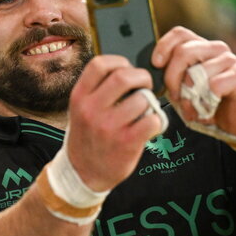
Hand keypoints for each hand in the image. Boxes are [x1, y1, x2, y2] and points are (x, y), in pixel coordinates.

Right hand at [66, 54, 161, 190]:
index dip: (119, 62)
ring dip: (149, 103)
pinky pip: (152, 120)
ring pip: (142, 99)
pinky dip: (156, 121)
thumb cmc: (88, 138)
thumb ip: (97, 90)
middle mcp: (91, 109)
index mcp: (79, 97)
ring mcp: (108, 126)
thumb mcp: (81, 110)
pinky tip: (148, 126)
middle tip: (144, 87)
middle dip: (141, 78)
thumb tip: (127, 71)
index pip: (99, 64)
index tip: (126, 70)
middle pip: (124, 77)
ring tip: (143, 112)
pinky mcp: (126, 142)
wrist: (83, 174)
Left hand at [153, 26, 235, 136]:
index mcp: (200, 47)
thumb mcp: (182, 89)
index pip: (179, 34)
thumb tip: (152, 71)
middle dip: (172, 78)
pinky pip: (214, 85)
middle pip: (184, 52)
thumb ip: (170, 77)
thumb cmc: (205, 102)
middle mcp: (215, 48)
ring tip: (193, 108)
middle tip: (174, 96)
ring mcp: (229, 60)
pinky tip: (208, 109)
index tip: (156, 65)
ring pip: (198, 71)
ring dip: (190, 96)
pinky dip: (206, 102)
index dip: (163, 46)